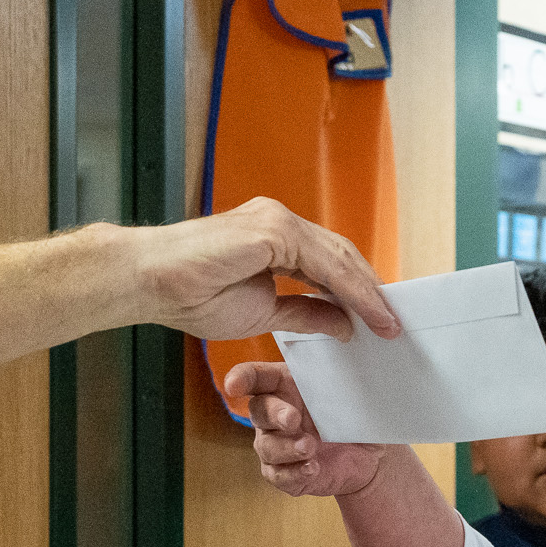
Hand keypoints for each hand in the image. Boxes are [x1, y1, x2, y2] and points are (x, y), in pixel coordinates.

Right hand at [120, 197, 399, 343]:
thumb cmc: (192, 295)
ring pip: (339, 258)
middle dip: (372, 291)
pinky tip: (369, 314)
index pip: (331, 262)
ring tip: (390, 325)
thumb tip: (345, 325)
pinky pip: (325, 264)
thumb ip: (305, 312)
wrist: (150, 282)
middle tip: (396, 324)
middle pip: (343, 256)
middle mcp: (280, 222)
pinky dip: (352, 291)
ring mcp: (277, 221)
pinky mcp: (272, 229)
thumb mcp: (264, 313)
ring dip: (369, 294)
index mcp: (275, 237)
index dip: (359, 290)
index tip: (381, 319)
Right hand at [225, 360, 386, 496]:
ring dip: (287, 447)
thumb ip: (344, 383)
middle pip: (258, 411)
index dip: (241, 378)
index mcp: (286, 387)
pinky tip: (312, 469)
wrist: (367, 457)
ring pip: (267, 447)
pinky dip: (294, 473)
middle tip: (294, 420)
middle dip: (274, 414)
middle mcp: (274, 416)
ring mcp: (276, 446)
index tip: (234, 385)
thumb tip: (351, 369)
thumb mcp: (354, 397)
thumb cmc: (354, 417)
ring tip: (310, 447)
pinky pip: (279, 476)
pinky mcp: (284, 474)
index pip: (256, 377)